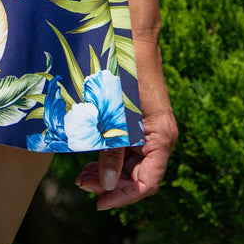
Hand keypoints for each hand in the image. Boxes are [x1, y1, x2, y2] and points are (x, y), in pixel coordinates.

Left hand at [76, 83, 177, 210]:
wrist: (131, 42)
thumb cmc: (126, 76)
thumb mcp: (116, 118)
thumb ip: (112, 151)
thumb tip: (108, 185)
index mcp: (162, 140)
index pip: (147, 183)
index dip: (124, 196)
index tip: (99, 202)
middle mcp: (160, 140)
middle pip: (138, 177)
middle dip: (111, 185)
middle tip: (82, 184)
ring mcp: (149, 132)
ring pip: (130, 165)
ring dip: (108, 173)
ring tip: (81, 175)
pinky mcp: (138, 124)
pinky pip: (126, 150)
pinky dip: (109, 157)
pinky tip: (89, 159)